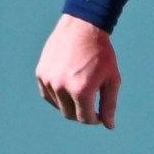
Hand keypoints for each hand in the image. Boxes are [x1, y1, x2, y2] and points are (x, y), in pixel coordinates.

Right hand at [36, 13, 120, 127]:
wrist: (83, 27)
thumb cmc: (101, 54)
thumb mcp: (112, 79)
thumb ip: (110, 104)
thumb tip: (109, 126)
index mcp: (81, 90)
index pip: (85, 118)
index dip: (95, 119)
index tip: (100, 113)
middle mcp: (62, 87)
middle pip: (70, 114)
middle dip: (82, 113)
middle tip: (91, 104)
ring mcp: (49, 80)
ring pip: (58, 105)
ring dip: (70, 104)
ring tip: (81, 90)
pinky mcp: (41, 73)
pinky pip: (48, 94)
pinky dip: (57, 96)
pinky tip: (68, 88)